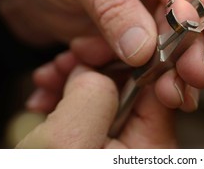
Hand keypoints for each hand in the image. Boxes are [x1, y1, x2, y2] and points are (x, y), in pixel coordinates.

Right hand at [18, 65, 176, 147]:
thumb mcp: (66, 145)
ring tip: (48, 87)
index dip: (126, 60)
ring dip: (76, 89)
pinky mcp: (107, 153)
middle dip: (95, 75)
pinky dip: (72, 109)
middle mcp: (147, 151)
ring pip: (109, 102)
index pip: (155, 86)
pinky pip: (96, 120)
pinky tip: (50, 106)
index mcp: (152, 149)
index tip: (97, 49)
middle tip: (63, 68)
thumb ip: (92, 97)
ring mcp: (126, 153)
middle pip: (131, 92)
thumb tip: (94, 72)